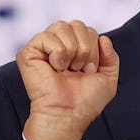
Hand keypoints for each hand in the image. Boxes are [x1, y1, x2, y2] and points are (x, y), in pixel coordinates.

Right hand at [17, 20, 118, 139]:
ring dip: (72, 50)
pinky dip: (57, 53)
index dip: (94, 49)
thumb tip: (103, 38)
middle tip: (79, 70)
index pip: (88, 30)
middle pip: (77, 24)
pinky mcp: (29, 52)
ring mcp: (43, 47)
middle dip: (85, 49)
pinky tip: (55, 68)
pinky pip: (47, 36)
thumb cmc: (85, 100)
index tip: (89, 71)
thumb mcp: (108, 77)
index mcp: (75, 48)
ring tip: (67, 69)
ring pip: (62, 26)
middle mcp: (59, 45)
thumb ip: (111, 56)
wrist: (68, 114)